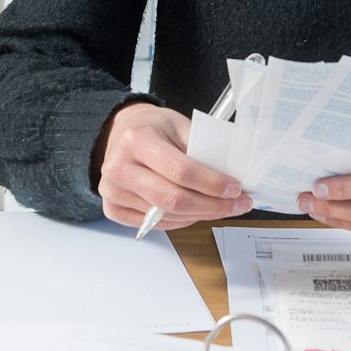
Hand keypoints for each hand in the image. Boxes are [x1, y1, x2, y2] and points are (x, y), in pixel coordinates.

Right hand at [95, 102, 252, 229]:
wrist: (121, 133)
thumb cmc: (154, 129)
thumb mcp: (179, 125)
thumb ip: (202, 148)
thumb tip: (232, 174)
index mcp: (137, 140)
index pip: (180, 171)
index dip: (211, 183)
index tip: (236, 188)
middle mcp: (119, 168)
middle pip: (172, 200)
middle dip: (212, 206)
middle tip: (238, 205)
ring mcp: (112, 192)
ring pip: (166, 216)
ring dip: (200, 215)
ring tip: (222, 207)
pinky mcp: (112, 209)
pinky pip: (155, 225)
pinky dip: (181, 221)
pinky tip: (196, 212)